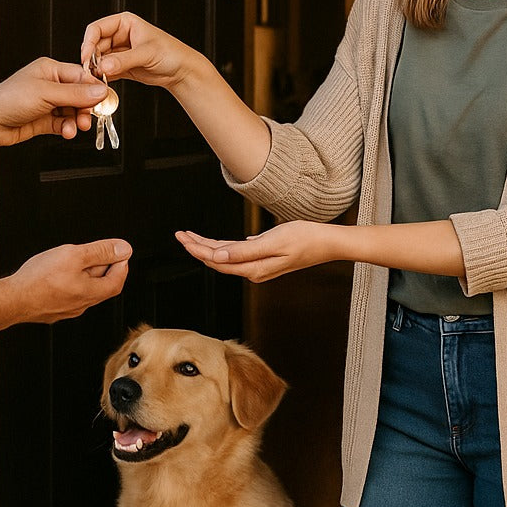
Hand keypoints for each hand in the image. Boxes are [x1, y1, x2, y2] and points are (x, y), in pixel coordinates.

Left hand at [0, 57, 110, 146]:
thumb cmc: (7, 100)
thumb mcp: (46, 93)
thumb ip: (75, 94)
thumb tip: (99, 91)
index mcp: (50, 70)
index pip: (80, 76)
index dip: (93, 88)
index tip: (104, 99)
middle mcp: (49, 85)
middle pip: (79, 95)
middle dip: (85, 108)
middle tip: (88, 118)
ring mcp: (47, 103)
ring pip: (72, 111)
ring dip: (76, 120)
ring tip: (75, 127)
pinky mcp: (44, 120)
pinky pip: (63, 123)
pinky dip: (67, 128)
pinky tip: (67, 132)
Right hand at [9, 239, 131, 322]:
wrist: (12, 299)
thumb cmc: (38, 279)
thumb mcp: (74, 255)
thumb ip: (100, 252)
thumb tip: (124, 249)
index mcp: (90, 293)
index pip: (117, 281)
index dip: (121, 265)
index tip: (120, 253)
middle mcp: (81, 305)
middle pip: (102, 287)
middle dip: (105, 269)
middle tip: (101, 253)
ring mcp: (66, 310)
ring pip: (85, 292)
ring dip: (88, 276)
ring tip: (79, 261)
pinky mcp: (53, 310)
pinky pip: (69, 296)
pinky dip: (72, 283)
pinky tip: (60, 275)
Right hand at [80, 12, 200, 90]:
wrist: (182, 71)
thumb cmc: (171, 53)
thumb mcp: (146, 53)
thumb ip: (124, 60)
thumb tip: (104, 66)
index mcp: (124, 23)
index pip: (97, 28)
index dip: (89, 42)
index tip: (87, 57)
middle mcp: (119, 36)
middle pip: (95, 45)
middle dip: (92, 59)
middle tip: (92, 72)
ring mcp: (119, 52)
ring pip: (98, 60)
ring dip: (96, 70)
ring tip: (98, 79)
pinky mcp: (120, 67)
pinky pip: (105, 71)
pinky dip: (102, 77)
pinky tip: (103, 83)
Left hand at [176, 222, 334, 282]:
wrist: (327, 243)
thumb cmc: (304, 239)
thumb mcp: (273, 242)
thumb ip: (245, 252)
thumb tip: (218, 257)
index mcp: (253, 269)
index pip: (217, 260)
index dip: (197, 249)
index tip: (182, 237)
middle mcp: (253, 271)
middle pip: (218, 260)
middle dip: (197, 248)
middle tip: (180, 234)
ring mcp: (259, 266)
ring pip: (226, 257)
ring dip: (207, 247)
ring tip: (190, 237)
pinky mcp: (264, 258)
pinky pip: (237, 254)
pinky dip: (223, 247)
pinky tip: (215, 244)